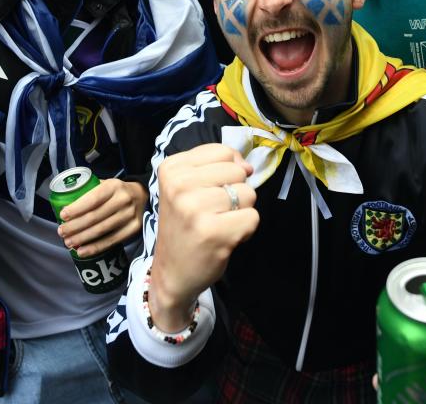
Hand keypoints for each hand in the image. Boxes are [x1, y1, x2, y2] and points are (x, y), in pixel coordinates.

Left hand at [57, 179, 147, 257]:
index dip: (76, 209)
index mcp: (114, 186)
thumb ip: (90, 191)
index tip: (62, 216)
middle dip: (74, 226)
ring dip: (82, 238)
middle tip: (61, 231)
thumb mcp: (106, 184)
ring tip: (68, 242)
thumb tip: (65, 203)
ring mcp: (130, 215)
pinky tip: (82, 251)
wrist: (143, 196)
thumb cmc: (117, 192)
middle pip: (95, 217)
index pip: (93, 199)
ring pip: (101, 230)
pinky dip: (95, 247)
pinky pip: (111, 240)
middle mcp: (123, 200)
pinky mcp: (134, 228)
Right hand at [148, 144, 257, 330]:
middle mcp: (179, 185)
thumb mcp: (187, 187)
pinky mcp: (214, 233)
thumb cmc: (184, 226)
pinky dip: (246, 230)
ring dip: (241, 211)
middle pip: (238, 171)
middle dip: (235, 191)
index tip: (209, 191)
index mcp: (172, 168)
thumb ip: (216, 167)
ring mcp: (195, 209)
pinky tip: (226, 238)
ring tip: (219, 224)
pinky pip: (253, 217)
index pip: (223, 152)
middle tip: (214, 212)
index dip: (227, 171)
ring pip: (248, 193)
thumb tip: (248, 166)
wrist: (172, 273)